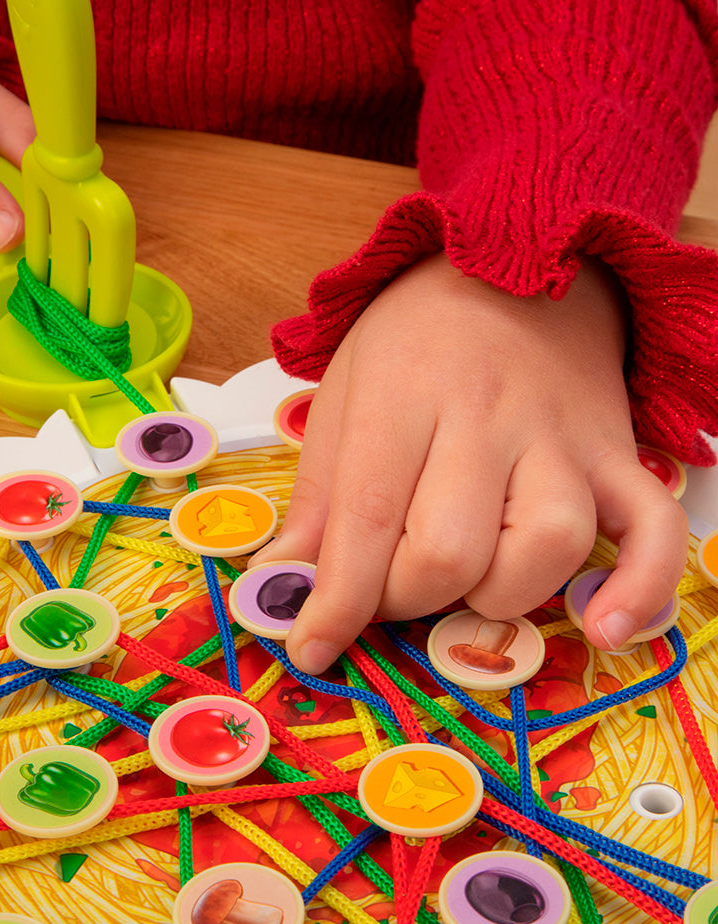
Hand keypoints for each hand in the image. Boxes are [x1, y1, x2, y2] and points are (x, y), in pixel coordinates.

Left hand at [254, 254, 687, 672]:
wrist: (517, 265)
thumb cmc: (415, 338)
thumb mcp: (344, 396)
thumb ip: (317, 493)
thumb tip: (281, 580)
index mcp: (403, 398)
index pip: (366, 520)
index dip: (335, 602)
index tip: (310, 647)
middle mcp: (487, 420)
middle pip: (448, 552)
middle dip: (405, 598)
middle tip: (389, 583)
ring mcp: (562, 441)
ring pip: (545, 551)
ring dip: (495, 596)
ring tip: (466, 577)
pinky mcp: (620, 456)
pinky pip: (654, 531)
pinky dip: (639, 588)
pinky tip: (602, 627)